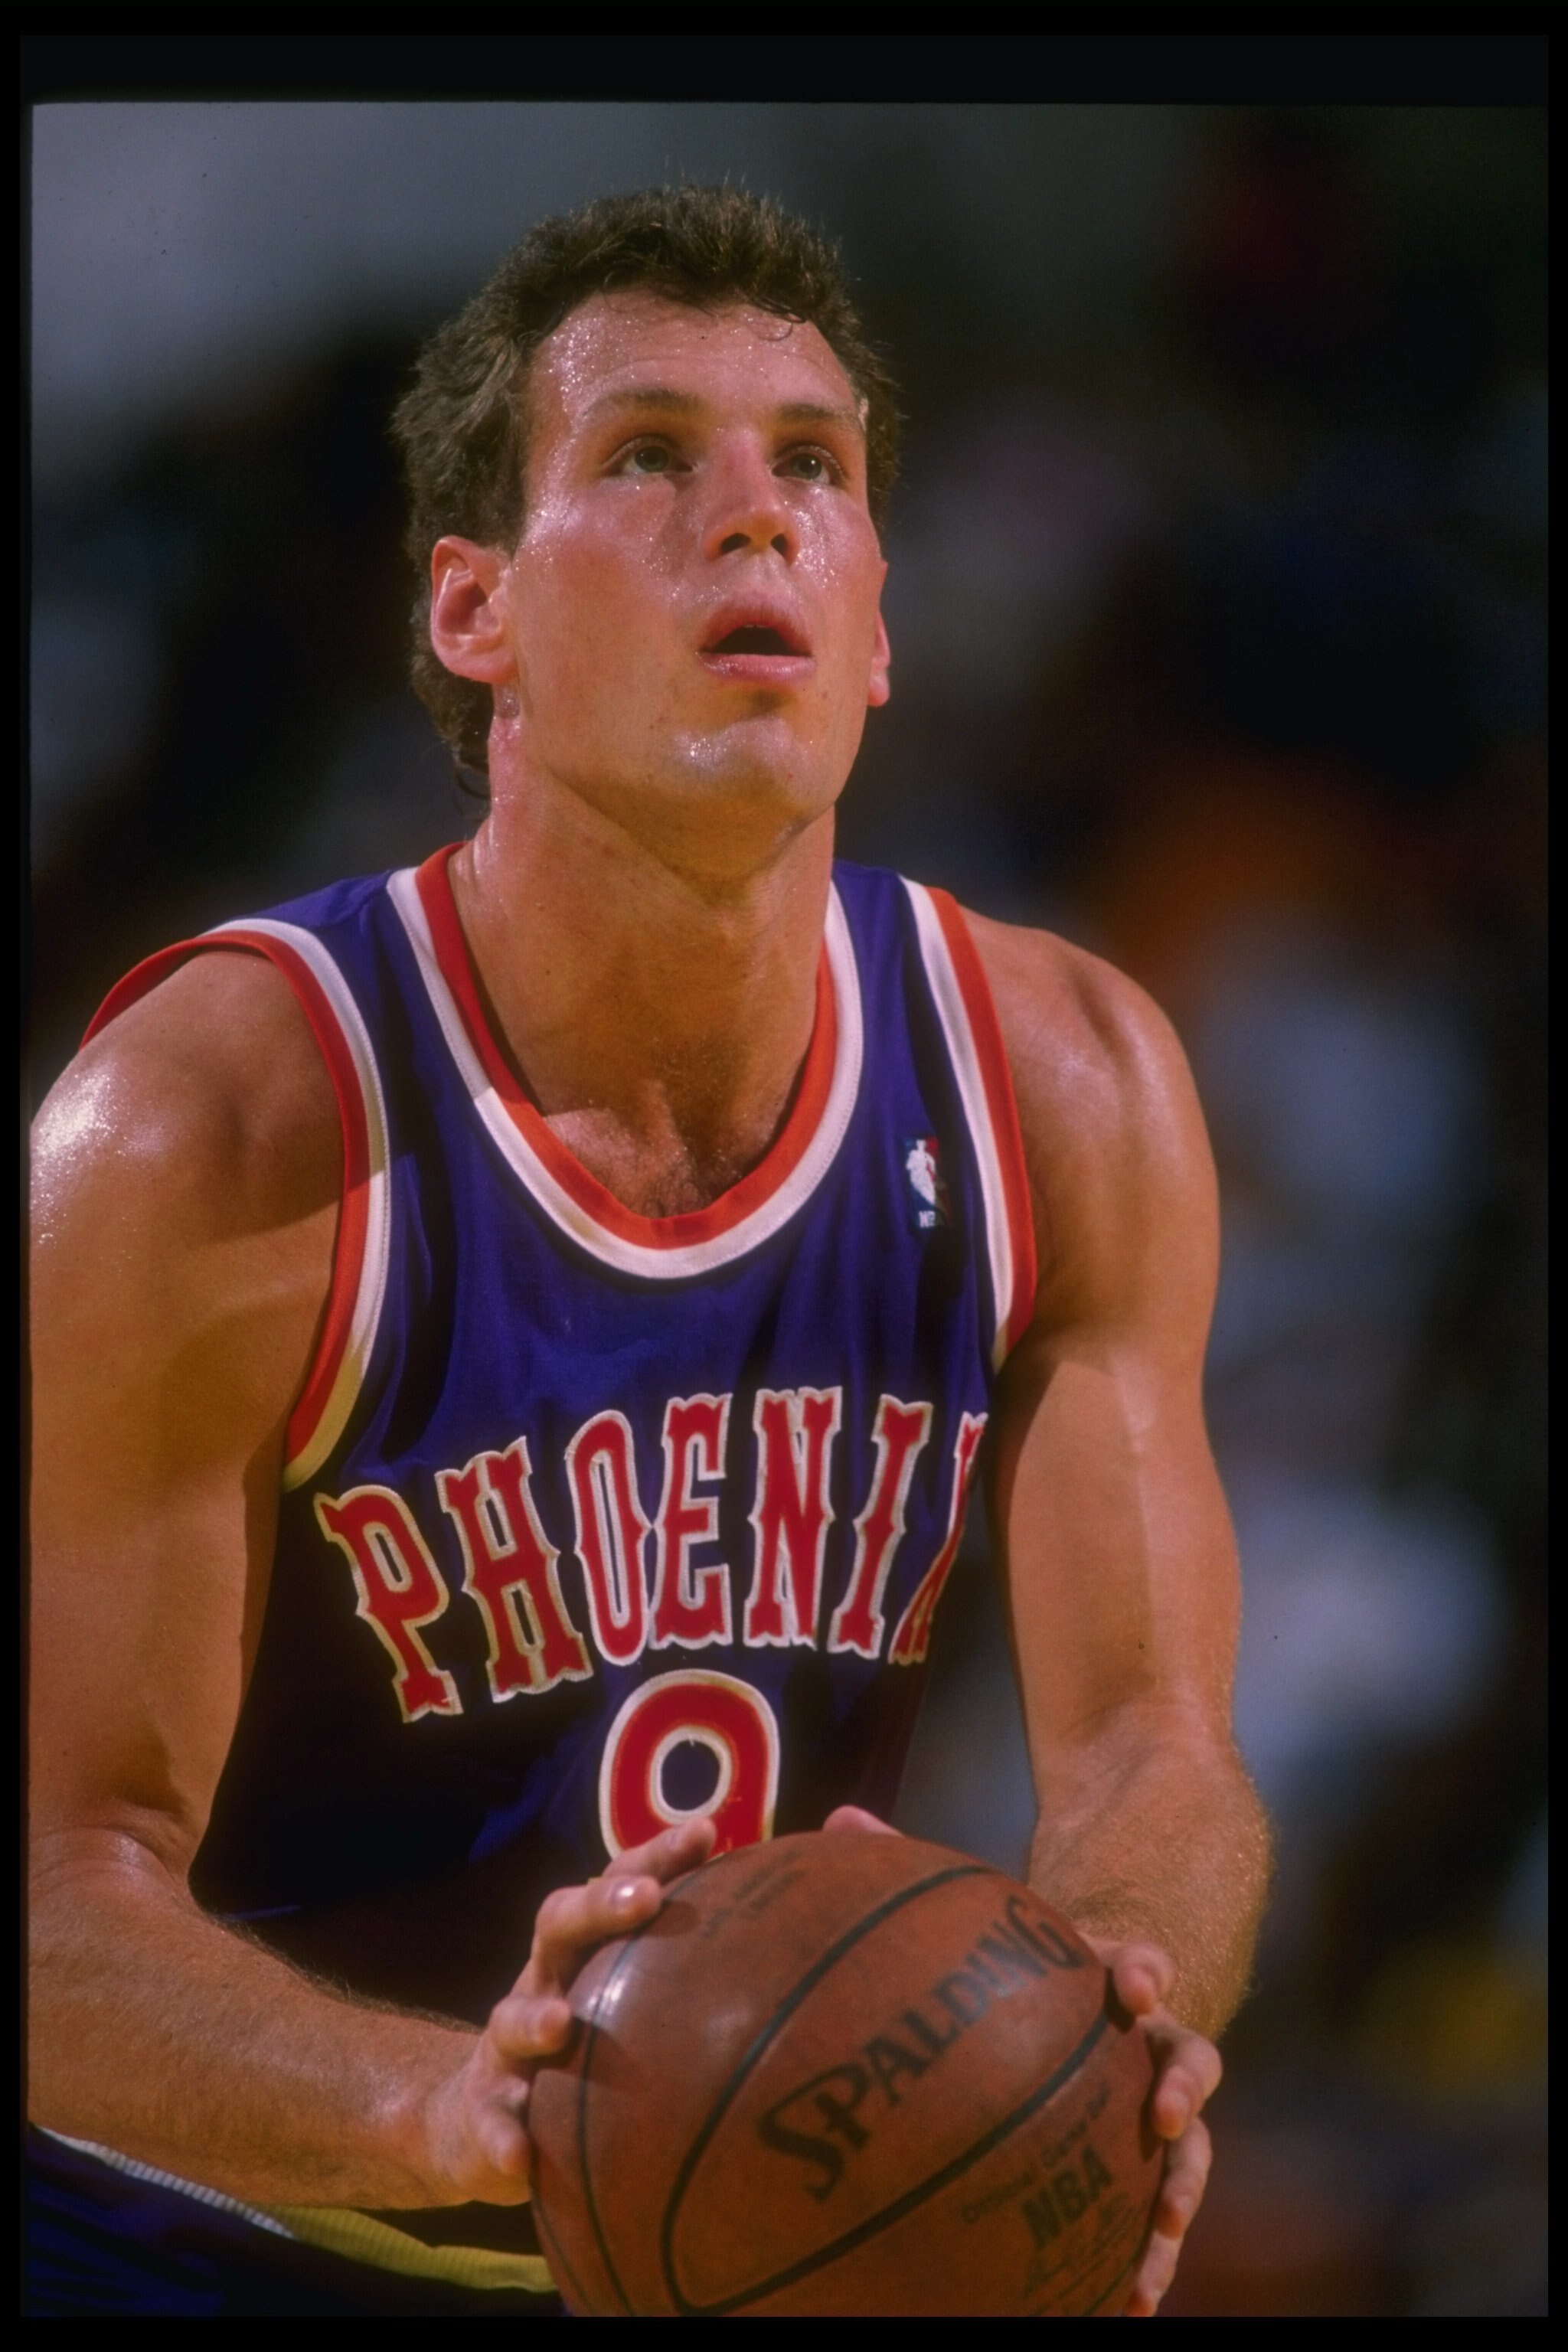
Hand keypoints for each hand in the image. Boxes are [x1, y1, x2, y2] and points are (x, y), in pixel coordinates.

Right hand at [419, 1816, 715, 2205]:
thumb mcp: (645, 2006)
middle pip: (559, 1921)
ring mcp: (507, 2046)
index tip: (709, 1831)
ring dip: (535, 2015)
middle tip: (641, 1900)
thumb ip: (712, 1972)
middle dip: (598, 1905)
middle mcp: (547, 1980)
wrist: (484, 2122)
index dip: (659, 1852)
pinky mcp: (483, 2113)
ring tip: (560, 2024)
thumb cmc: (592, 2049)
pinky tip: (524, 2155)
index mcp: (590, 1950)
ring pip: (511, 2016)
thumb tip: (817, 1932)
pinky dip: (503, 2135)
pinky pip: (489, 2123)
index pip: (623, 1883)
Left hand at [822, 1812, 1217, 2316]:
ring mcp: (1155, 2101)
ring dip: (1180, 2190)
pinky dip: (1143, 2254)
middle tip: (1163, 2116)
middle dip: (1181, 2083)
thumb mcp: (983, 1913)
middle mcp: (1149, 2039)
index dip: (1146, 1966)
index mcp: (1111, 1974)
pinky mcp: (1142, 2158)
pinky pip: (1150, 2207)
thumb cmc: (1022, 1956)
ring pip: (1189, 2144)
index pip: (1143, 1960)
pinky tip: (1120, 2305)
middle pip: (1188, 2055)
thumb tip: (839, 1815)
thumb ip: (916, 1867)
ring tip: (1157, 2242)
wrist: (1092, 1990)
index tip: (1136, 1984)